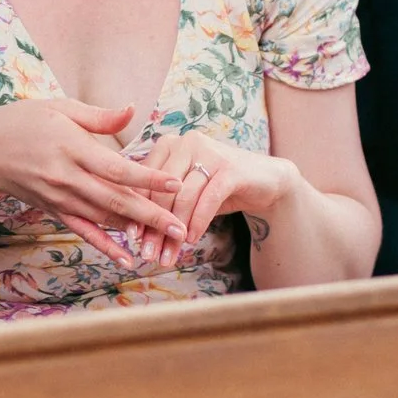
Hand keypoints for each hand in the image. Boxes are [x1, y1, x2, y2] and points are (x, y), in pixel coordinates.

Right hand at [0, 98, 187, 269]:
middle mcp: (67, 177)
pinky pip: (83, 231)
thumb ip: (99, 116)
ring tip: (167, 239)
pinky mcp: (54, 210)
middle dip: (151, 214)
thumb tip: (133, 110)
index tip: (174, 183)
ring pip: (103, 217)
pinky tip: (127, 258)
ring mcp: (60, 197)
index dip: (146, 177)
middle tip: (182, 227)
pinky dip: (105, 246)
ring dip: (136, 230)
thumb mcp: (60, 107)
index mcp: (72, 147)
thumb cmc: (23, 122)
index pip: (116, 168)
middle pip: (115, 199)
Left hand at [130, 131, 301, 267]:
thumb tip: (136, 234)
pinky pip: (207, 199)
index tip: (133, 238)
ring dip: (175, 229)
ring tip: (169, 254)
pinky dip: (198, 221)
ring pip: (183, 197)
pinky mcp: (230, 168)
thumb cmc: (217, 188)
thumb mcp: (186, 192)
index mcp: (169, 144)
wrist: (264, 181)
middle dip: (155, 226)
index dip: (137, 210)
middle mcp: (187, 142)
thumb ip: (163, 204)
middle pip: (162, 190)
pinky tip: (191, 239)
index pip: (146, 180)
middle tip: (149, 254)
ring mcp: (209, 152)